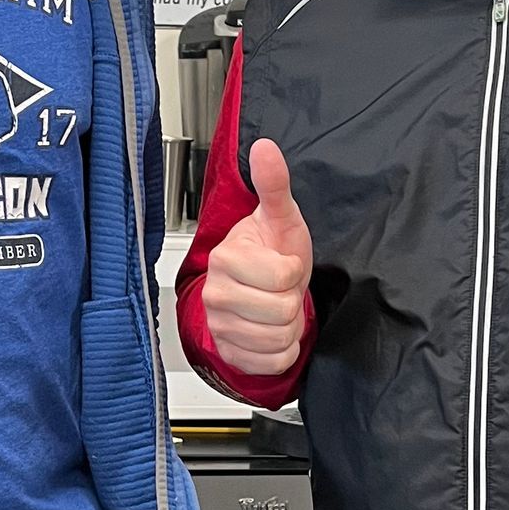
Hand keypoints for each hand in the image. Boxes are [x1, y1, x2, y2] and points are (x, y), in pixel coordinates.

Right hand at [201, 138, 313, 376]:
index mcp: (226, 259)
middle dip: (292, 301)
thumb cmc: (272, 252)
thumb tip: (265, 148)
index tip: (282, 263)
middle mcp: (215, 294)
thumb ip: (274, 184)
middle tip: (280, 289)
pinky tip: (272, 330)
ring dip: (289, 326)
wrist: (260, 289)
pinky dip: (282, 350)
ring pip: (278, 339)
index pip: (282, 277)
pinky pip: (273, 362)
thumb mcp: (281, 217)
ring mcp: (219, 326)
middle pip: (282, 311)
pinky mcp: (230, 354)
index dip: (293, 271)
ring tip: (277, 307)